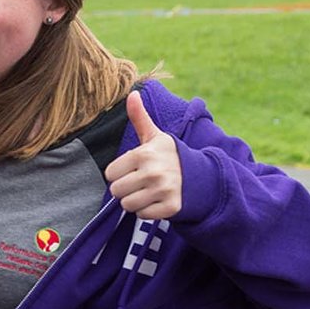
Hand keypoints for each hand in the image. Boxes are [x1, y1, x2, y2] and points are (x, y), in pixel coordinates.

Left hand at [103, 90, 183, 219]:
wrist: (200, 175)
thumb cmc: (169, 155)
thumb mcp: (154, 136)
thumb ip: (139, 117)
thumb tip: (132, 93)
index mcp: (144, 154)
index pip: (110, 174)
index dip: (118, 173)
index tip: (132, 169)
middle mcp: (153, 172)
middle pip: (117, 191)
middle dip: (125, 189)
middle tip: (140, 182)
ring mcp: (163, 190)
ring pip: (128, 205)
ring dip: (135, 201)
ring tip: (148, 191)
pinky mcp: (171, 207)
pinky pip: (143, 215)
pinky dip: (148, 211)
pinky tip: (157, 200)